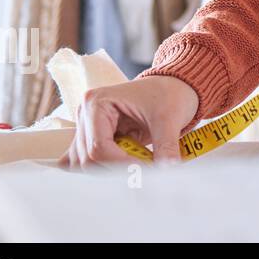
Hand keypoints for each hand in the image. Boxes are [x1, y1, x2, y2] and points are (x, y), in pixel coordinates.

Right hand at [56, 75, 199, 169]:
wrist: (173, 88)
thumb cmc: (168, 94)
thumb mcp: (169, 119)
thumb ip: (166, 147)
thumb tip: (167, 170)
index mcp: (98, 102)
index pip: (98, 147)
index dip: (121, 164)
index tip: (144, 170)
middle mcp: (86, 114)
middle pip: (88, 159)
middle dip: (115, 169)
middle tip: (143, 170)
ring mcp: (87, 126)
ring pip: (85, 163)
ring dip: (109, 170)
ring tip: (137, 163)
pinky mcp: (93, 137)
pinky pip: (89, 161)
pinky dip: (104, 168)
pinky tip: (124, 165)